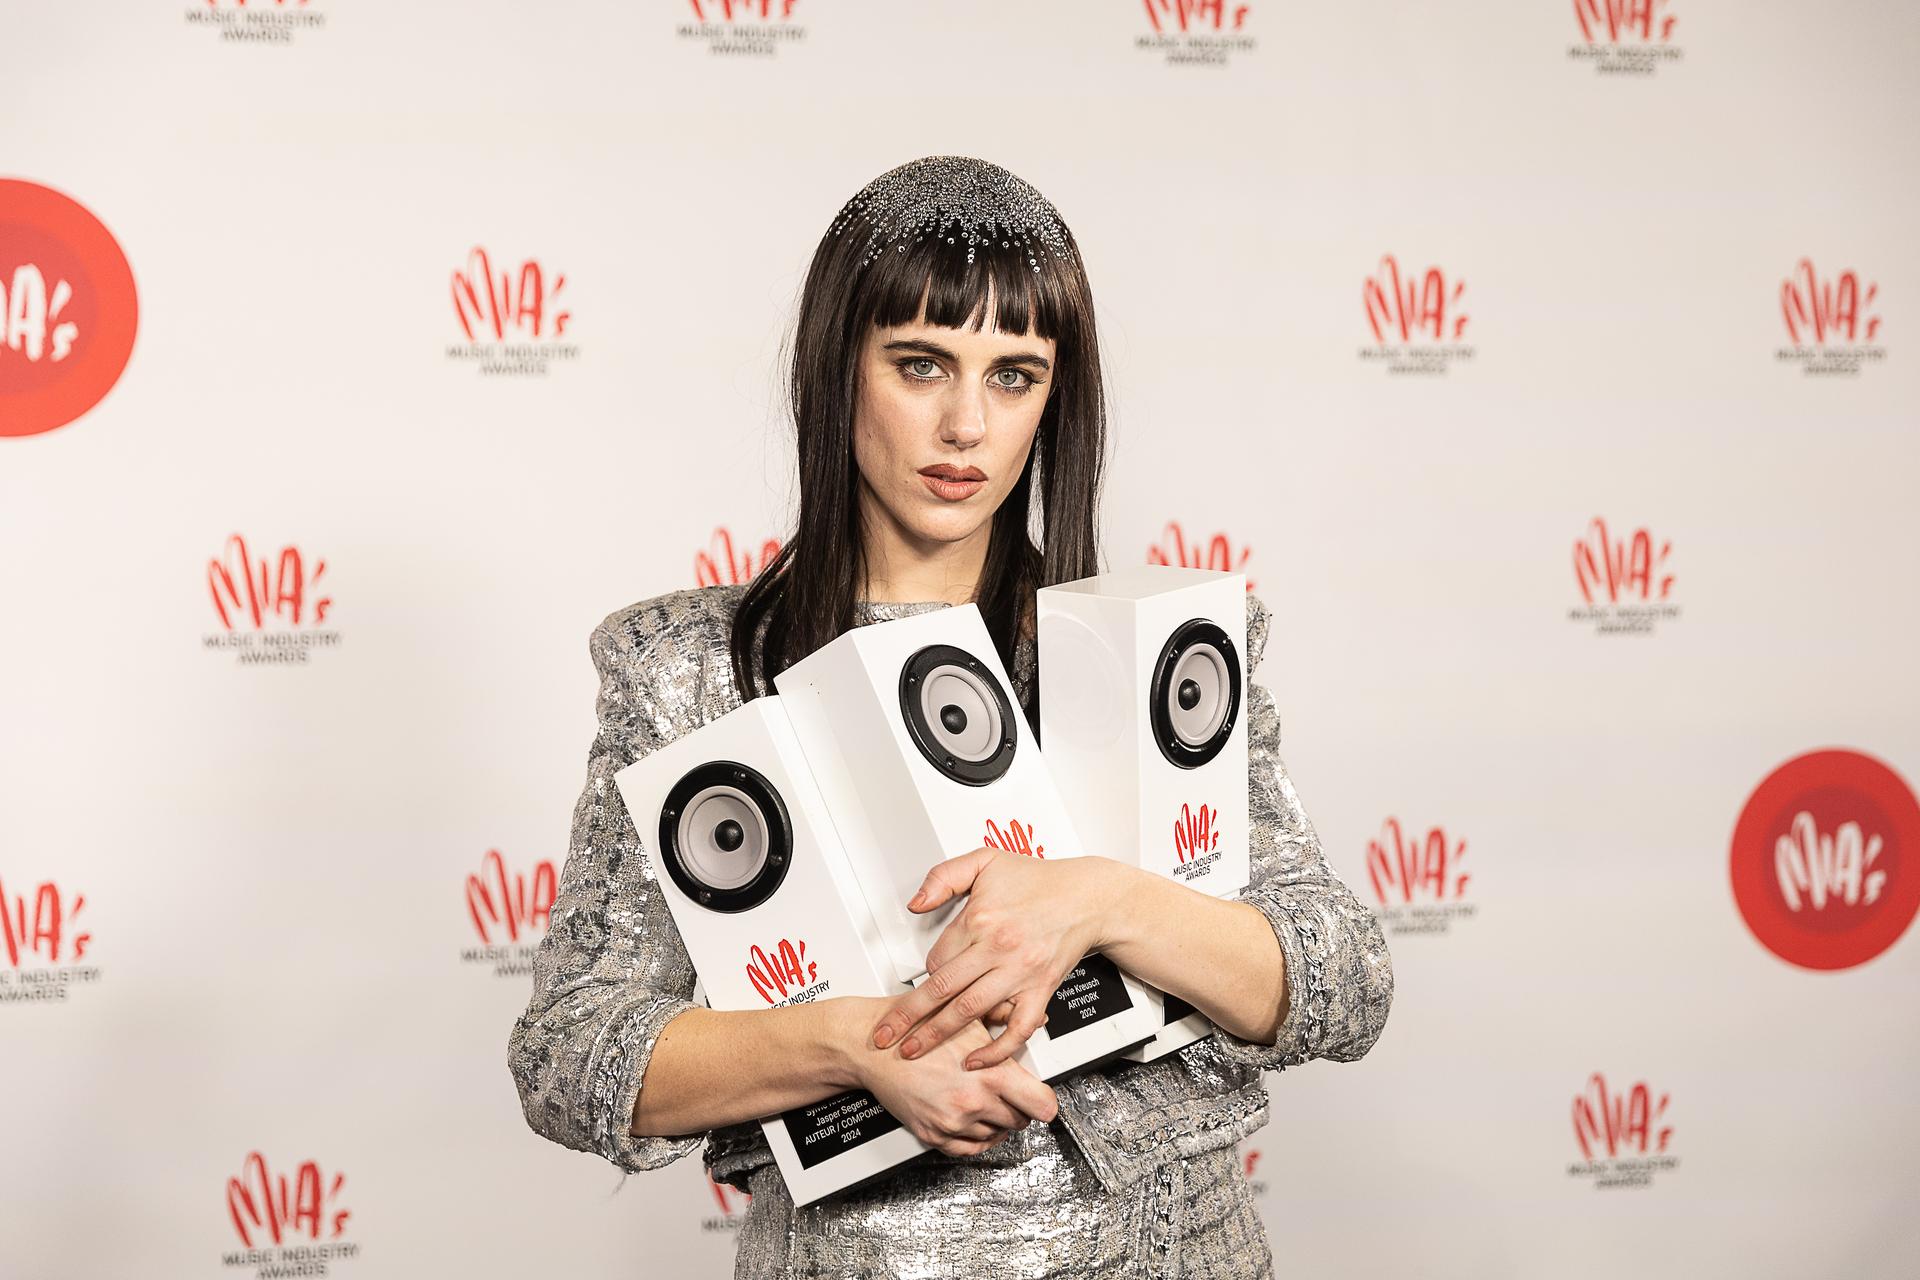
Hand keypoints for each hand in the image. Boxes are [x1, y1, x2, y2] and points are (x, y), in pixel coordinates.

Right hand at [839, 997, 1058, 1156]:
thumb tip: (1037, 1021)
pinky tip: (973, 1119)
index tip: (1041, 1097)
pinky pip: (970, 1148)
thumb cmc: (914, 1028)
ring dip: (996, 1120)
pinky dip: (977, 1136)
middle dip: (1018, 1106)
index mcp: (990, 1074)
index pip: (1042, 1105)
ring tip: (985, 1098)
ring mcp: (953, 1122)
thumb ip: (1006, 1021)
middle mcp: (973, 1102)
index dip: (1044, 1101)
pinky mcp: (934, 1135)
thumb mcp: (967, 1017)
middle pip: (1021, 1121)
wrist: (873, 1047)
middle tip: (1010, 1091)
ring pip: (997, 1135)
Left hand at [868, 847, 1135, 1070]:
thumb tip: (916, 903)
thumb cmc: (1038, 880)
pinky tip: (975, 1060)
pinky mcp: (1041, 990)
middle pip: (942, 989)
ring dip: (937, 1035)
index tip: (916, 984)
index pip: (936, 956)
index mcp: (981, 919)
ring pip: (970, 1011)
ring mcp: (1020, 973)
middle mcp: (998, 948)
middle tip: (883, 1037)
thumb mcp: (985, 861)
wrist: (1087, 897)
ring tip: (913, 1051)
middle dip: (908, 1017)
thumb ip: (944, 877)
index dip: (921, 973)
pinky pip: (1017, 1029)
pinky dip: (996, 1049)